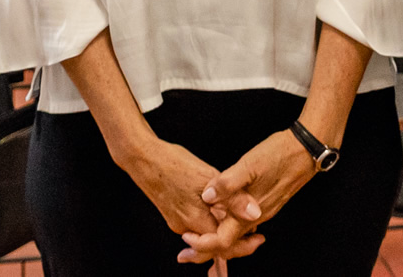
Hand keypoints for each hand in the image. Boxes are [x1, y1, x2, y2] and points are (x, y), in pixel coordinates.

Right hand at [125, 139, 262, 263]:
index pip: (223, 245)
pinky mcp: (174, 215)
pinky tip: (222, 212)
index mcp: (195, 220)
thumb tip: (256, 214)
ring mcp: (177, 222)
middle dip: (237, 242)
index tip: (259, 238)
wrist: (143, 158)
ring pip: (206, 236)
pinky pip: (197, 226)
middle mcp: (185, 227)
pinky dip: (212, 223)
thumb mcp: (209, 177)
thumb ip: (233, 198)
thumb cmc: (173, 164)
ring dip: (224, 231)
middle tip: (257, 234)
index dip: (243, 244)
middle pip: (215, 245)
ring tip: (244, 220)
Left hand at [179, 130, 311, 263]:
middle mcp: (257, 216)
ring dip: (217, 235)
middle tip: (186, 244)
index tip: (186, 235)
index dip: (202, 243)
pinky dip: (230, 222)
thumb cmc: (280, 155)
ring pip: (237, 232)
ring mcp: (264, 210)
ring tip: (199, 230)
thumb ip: (227, 183)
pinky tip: (223, 211)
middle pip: (229, 242)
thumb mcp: (250, 165)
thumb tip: (208, 196)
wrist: (307, 150)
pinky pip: (245, 221)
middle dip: (206, 246)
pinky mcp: (267, 201)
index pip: (222, 241)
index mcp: (249, 212)